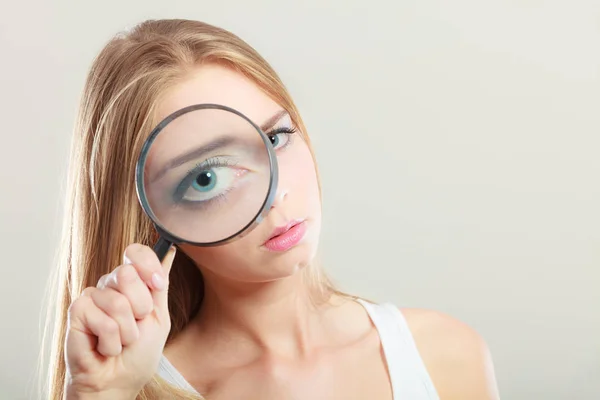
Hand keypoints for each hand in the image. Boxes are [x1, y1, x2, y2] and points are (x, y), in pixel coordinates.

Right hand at [64, 243, 175, 398]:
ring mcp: (92, 297)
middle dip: (140, 306)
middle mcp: (110, 285)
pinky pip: (103, 319)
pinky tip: (104, 348)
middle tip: (136, 325)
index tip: (157, 284)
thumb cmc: (138, 354)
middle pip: (128, 273)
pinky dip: (110, 340)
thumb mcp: (158, 316)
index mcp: (132, 283)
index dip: (148, 265)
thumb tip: (171, 251)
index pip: (136, 252)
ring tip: (120, 342)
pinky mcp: (77, 312)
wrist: (118, 382)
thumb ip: (160, 285)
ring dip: (126, 331)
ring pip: (117, 301)